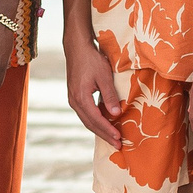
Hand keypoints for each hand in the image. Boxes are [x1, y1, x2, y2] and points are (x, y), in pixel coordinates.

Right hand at [63, 30, 125, 145]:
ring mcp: (73, 100)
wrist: (77, 48)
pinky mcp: (75, 96)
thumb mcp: (104, 76)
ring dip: (100, 130)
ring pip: (87, 120)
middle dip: (104, 135)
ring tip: (112, 138)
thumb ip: (109, 95)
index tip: (119, 138)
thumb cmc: (91, 59)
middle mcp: (74, 101)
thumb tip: (116, 114)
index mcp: (81, 98)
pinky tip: (104, 124)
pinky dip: (95, 122)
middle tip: (117, 145)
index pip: (96, 119)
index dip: (108, 130)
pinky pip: (85, 114)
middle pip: (90, 124)